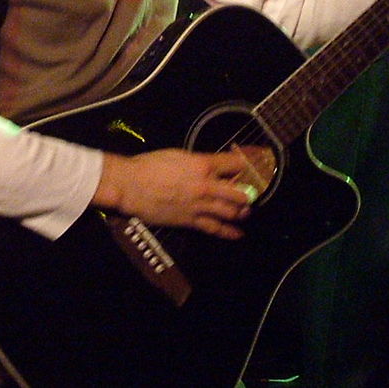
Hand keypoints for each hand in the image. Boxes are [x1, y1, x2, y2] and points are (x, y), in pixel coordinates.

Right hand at [94, 146, 269, 238]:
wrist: (130, 185)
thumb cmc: (150, 164)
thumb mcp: (178, 154)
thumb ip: (198, 161)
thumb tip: (212, 165)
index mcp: (202, 164)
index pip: (235, 163)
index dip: (249, 163)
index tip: (258, 162)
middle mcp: (206, 185)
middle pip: (240, 191)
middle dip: (250, 192)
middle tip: (254, 191)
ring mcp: (199, 205)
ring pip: (231, 211)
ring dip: (242, 211)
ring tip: (247, 210)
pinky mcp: (191, 220)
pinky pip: (215, 228)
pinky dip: (229, 232)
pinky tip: (239, 234)